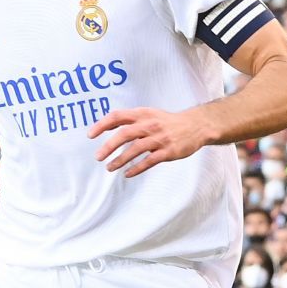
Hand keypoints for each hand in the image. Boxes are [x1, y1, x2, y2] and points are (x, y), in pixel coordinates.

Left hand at [88, 107, 210, 176]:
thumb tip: (105, 125)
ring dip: (120, 160)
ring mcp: (159, 138)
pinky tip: (127, 173)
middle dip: (109, 146)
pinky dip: (136, 168)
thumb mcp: (149, 114)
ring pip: (135, 149)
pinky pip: (149, 161)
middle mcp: (149, 124)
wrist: (195, 126)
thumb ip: (129, 120)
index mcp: (142, 114)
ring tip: (109, 168)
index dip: (102, 125)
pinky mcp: (168, 151)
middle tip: (98, 157)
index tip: (90, 135)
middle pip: (124, 134)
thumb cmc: (167, 122)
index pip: (118, 116)